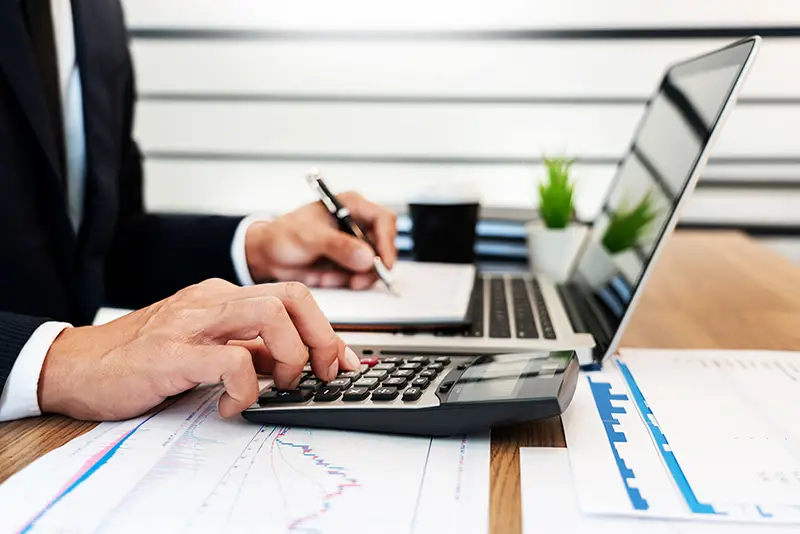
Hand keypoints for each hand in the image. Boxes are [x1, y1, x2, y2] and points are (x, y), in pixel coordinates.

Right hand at [38, 279, 360, 420]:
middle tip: (322, 373)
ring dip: (290, 356)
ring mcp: (191, 322)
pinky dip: (246, 388)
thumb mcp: (205, 346)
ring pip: (270, 316)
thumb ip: (248, 349)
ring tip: (279, 385)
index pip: (293, 298)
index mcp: (222, 296)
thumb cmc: (141, 358)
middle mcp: (211, 301)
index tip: (343, 361)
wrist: (76, 365)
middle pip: (292, 297)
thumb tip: (296, 363)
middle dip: (322, 337)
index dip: (327, 330)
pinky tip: (234, 405)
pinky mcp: (171, 352)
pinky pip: (231, 360)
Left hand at [245, 192, 397, 289]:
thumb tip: (366, 256)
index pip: (383, 220)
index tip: (382, 262)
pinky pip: (361, 275)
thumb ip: (338, 245)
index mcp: (350, 206)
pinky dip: (346, 281)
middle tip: (358, 279)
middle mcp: (356, 223)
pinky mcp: (349, 262)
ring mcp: (354, 244)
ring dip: (357, 276)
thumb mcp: (309, 237)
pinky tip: (327, 277)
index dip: (387, 241)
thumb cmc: (283, 235)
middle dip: (372, 265)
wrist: (268, 255)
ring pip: (374, 264)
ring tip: (331, 277)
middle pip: (383, 245)